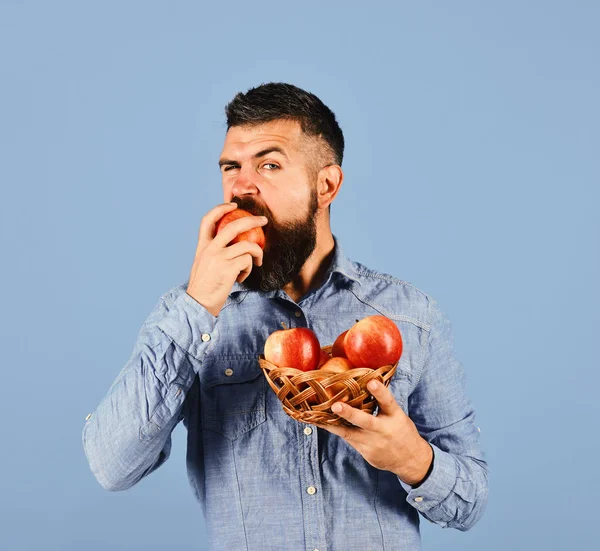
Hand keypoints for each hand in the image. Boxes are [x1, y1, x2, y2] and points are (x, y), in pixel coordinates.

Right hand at [187, 202, 267, 316]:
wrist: (198, 304)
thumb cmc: (204, 287)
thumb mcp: (203, 264)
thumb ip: (214, 253)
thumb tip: (233, 244)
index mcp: (202, 247)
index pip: (208, 220)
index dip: (221, 208)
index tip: (233, 205)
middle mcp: (210, 249)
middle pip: (233, 226)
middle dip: (252, 220)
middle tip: (263, 220)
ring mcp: (219, 258)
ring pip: (247, 245)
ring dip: (257, 253)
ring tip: (256, 263)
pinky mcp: (229, 268)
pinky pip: (248, 261)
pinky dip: (249, 269)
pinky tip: (241, 278)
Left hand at [314, 379, 433, 485]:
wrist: (410, 460)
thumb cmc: (401, 430)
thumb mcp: (397, 415)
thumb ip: (382, 402)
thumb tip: (367, 381)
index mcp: (395, 417)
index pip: (388, 402)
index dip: (380, 392)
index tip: (371, 381)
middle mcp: (383, 430)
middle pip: (365, 421)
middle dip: (350, 414)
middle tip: (336, 406)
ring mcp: (373, 443)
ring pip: (350, 433)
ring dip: (333, 425)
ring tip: (316, 416)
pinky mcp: (365, 452)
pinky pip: (348, 439)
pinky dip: (335, 430)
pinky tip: (322, 424)